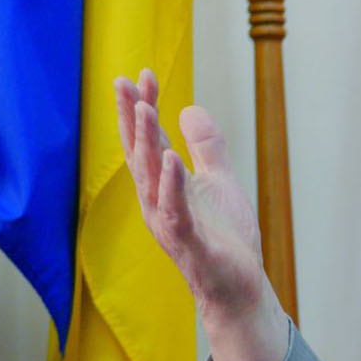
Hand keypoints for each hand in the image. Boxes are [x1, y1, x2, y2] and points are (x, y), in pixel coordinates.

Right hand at [114, 69, 268, 322]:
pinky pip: (174, 209)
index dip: (144, 107)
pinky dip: (171, 183)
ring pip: (150, 177)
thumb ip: (206, 148)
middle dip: (131, 117)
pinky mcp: (187, 241)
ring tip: (144, 109)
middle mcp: (157, 200)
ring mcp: (168, 221)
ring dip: (147, 142)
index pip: (150, 139)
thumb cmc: (224, 238)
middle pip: (139, 152)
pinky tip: (170, 158)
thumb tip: (190, 108)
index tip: (144, 74)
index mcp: (164, 185)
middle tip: (123, 81)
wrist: (238, 286)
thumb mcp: (219, 182)